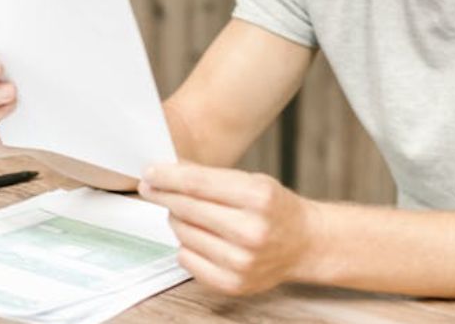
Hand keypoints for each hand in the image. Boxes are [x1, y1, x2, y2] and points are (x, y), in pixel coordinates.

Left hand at [138, 163, 316, 295]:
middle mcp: (251, 231)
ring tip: (189, 213)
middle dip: (164, 195)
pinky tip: (198, 236)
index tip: (150, 172)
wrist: (304, 243)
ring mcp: (241, 261)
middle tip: (152, 188)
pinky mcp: (232, 283)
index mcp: (259, 198)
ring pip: (183, 234)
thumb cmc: (276, 209)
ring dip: (178, 220)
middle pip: (187, 208)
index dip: (168, 177)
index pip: (199, 184)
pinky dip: (186, 245)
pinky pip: (186, 259)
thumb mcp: (253, 181)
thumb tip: (168, 172)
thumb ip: (212, 178)